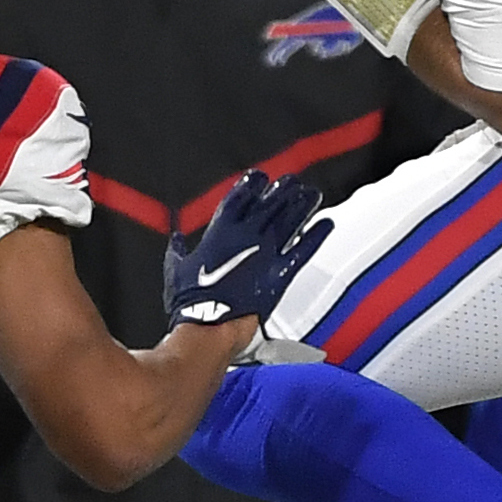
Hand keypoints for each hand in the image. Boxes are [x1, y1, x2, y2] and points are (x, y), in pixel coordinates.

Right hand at [164, 169, 330, 329]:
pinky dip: (316, 237)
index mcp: (221, 231)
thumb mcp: (175, 270)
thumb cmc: (191, 302)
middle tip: (291, 181)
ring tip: (311, 194)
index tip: (260, 176)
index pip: (239, 198)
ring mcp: (266, 252)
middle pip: (270, 204)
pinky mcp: (281, 273)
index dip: (251, 185)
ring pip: (290, 221)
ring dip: (302, 206)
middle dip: (282, 190)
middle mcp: (247, 235)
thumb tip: (175, 240)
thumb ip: (177, 251)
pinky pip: (304, 250)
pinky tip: (326, 224)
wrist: (210, 325)